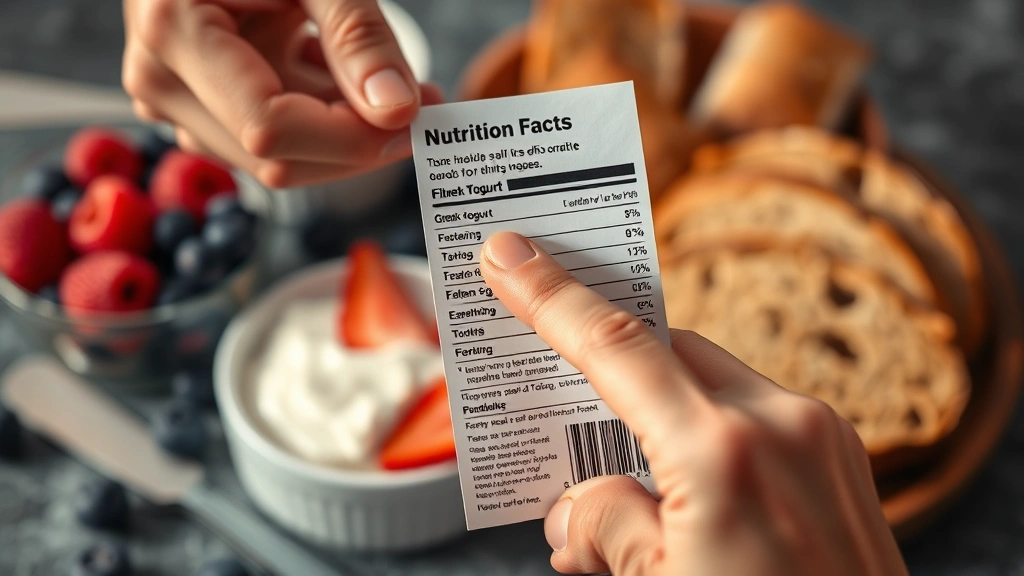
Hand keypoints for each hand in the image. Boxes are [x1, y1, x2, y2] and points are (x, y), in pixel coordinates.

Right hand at [122, 0, 443, 187]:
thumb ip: (356, 33)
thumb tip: (397, 109)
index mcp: (176, 33)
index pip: (270, 129)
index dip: (351, 140)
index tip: (415, 119)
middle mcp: (162, 81)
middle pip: (277, 159)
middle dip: (359, 144)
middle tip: (424, 104)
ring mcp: (175, 100)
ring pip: (279, 159)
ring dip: (344, 132)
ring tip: (392, 80)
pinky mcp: (197, 107)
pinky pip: (272, 138)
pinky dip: (321, 117)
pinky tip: (346, 78)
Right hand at [480, 232, 907, 575]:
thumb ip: (603, 526)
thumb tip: (580, 505)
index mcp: (724, 454)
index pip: (616, 347)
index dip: (550, 296)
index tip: (507, 253)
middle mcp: (783, 425)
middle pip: (665, 351)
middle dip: (606, 365)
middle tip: (554, 385)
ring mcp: (822, 439)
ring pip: (708, 383)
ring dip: (656, 412)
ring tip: (615, 479)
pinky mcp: (842, 461)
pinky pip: (751, 417)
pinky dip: (703, 436)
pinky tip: (678, 493)